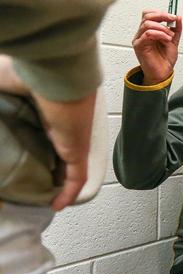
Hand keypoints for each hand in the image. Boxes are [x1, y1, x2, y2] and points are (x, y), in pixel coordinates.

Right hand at [0, 55, 95, 210]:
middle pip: (53, 148)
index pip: (37, 128)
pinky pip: (77, 176)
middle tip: (25, 181)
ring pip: (66, 164)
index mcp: (41, 106)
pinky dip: (69, 191)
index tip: (13, 154)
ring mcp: (71, 136)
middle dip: (44, 164)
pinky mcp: (77, 148)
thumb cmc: (24, 71)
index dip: (27, 140)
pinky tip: (58, 205)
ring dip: (57, 181)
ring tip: (40, 196)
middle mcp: (59, 122)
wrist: (55, 68)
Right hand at [132, 9, 182, 84]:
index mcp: (149, 30)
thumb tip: (178, 17)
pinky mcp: (139, 46)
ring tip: (170, 36)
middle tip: (172, 20)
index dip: (161, 12)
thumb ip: (176, 29)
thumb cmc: (165, 59)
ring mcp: (139, 39)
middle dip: (162, 16)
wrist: (163, 73)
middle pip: (147, 16)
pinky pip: (147, 34)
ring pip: (147, 24)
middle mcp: (142, 33)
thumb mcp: (174, 41)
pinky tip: (166, 39)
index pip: (149, 14)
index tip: (173, 16)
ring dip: (162, 28)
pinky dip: (159, 34)